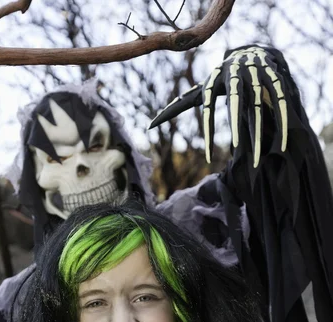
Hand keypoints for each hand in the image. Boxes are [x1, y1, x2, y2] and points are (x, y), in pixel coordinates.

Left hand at [149, 46, 287, 167]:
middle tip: (237, 148)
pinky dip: (283, 120)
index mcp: (213, 79)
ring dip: (259, 129)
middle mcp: (234, 72)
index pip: (207, 106)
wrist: (250, 51)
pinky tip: (282, 145)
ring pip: (259, 102)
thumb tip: (151, 125)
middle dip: (237, 122)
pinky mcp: (274, 74)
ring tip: (257, 156)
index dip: (209, 130)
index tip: (209, 158)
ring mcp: (255, 71)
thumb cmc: (220, 80)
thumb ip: (178, 107)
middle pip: (236, 100)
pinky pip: (281, 98)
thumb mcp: (200, 91)